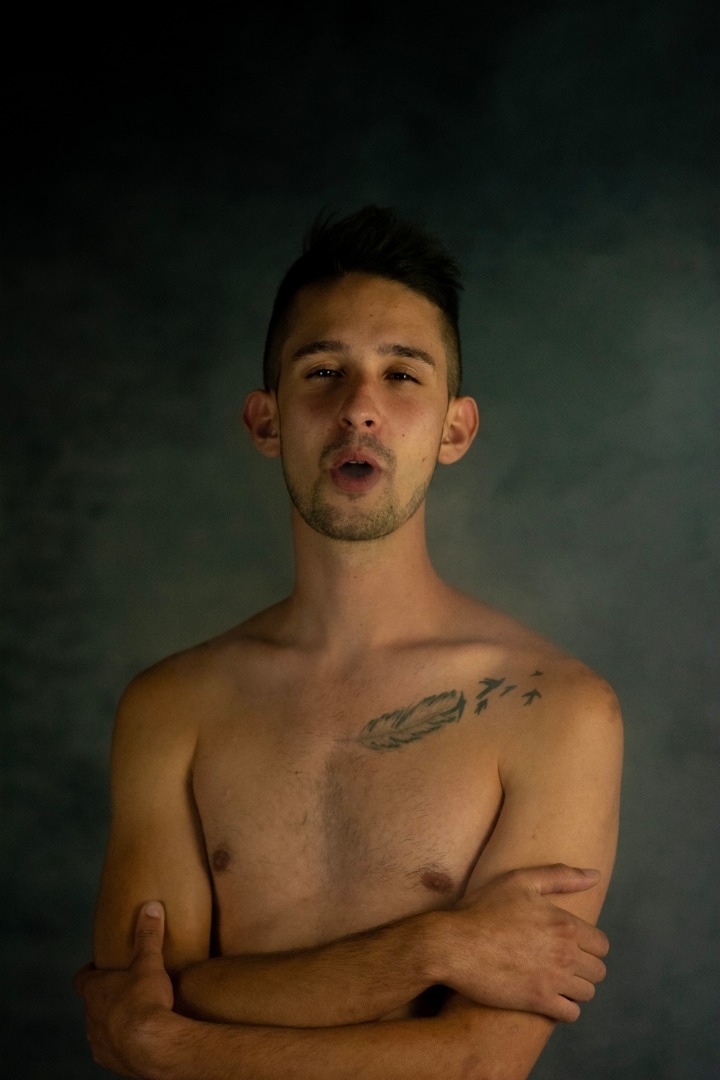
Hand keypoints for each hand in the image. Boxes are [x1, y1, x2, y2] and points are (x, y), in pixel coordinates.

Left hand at [74, 902, 175, 1077]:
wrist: (153, 1047)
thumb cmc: (145, 1001)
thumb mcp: (149, 962)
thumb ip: (148, 935)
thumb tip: (151, 907)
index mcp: (94, 992)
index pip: (81, 979)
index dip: (90, 972)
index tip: (100, 967)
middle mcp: (90, 1018)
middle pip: (91, 1004)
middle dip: (105, 997)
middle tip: (125, 989)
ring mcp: (99, 1042)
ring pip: (100, 1029)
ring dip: (112, 1022)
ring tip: (134, 1017)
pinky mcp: (112, 1062)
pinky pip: (112, 1050)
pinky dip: (122, 1044)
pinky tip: (139, 1040)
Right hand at [446, 864, 608, 1021]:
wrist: (453, 944)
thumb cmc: (483, 908)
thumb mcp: (519, 881)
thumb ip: (560, 876)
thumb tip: (595, 875)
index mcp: (565, 924)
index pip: (602, 945)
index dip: (589, 945)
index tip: (571, 944)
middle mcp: (565, 953)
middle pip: (598, 971)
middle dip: (584, 967)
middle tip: (561, 962)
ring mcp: (553, 980)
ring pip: (587, 993)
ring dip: (575, 987)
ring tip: (555, 979)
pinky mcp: (538, 1001)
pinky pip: (571, 1013)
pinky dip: (565, 1007)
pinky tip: (548, 996)